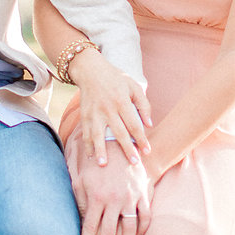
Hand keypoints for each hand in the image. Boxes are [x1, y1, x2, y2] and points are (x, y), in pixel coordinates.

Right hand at [67, 47, 151, 165]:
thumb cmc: (116, 78)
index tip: (147, 151)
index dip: (141, 138)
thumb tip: (149, 124)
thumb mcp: (133, 86)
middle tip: (134, 163)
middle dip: (126, 148)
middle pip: (118, 132)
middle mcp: (108, 108)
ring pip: (97, 134)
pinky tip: (90, 156)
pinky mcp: (84, 115)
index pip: (134, 124)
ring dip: (101, 150)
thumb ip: (143, 104)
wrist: (90, 70)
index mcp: (121, 101)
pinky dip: (87, 145)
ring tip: (104, 164)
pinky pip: (85, 132)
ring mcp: (94, 112)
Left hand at [77, 146, 152, 234]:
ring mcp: (130, 197)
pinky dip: (143, 229)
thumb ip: (80, 201)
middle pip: (108, 231)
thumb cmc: (97, 165)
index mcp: (96, 197)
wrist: (120, 145)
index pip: (90, 226)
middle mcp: (113, 200)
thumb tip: (81, 222)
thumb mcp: (82, 179)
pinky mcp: (142, 193)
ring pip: (129, 227)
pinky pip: (145, 215)